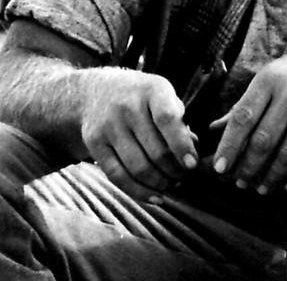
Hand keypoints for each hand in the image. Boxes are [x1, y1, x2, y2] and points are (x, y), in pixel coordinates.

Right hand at [78, 69, 198, 200]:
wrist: (97, 91)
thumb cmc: (143, 98)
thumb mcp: (164, 96)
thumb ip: (180, 121)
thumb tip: (192, 151)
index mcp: (152, 90)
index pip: (168, 119)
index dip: (181, 145)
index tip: (192, 165)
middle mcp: (127, 106)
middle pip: (154, 150)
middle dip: (174, 170)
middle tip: (184, 177)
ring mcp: (108, 126)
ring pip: (137, 167)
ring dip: (159, 183)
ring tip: (171, 185)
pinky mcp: (94, 143)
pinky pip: (117, 175)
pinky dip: (138, 191)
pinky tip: (155, 197)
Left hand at [211, 40, 286, 192]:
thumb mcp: (274, 76)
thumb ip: (246, 103)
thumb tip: (213, 130)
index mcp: (270, 78)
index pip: (243, 118)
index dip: (229, 146)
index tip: (219, 169)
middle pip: (264, 140)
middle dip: (249, 168)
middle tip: (241, 183)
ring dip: (272, 176)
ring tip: (262, 188)